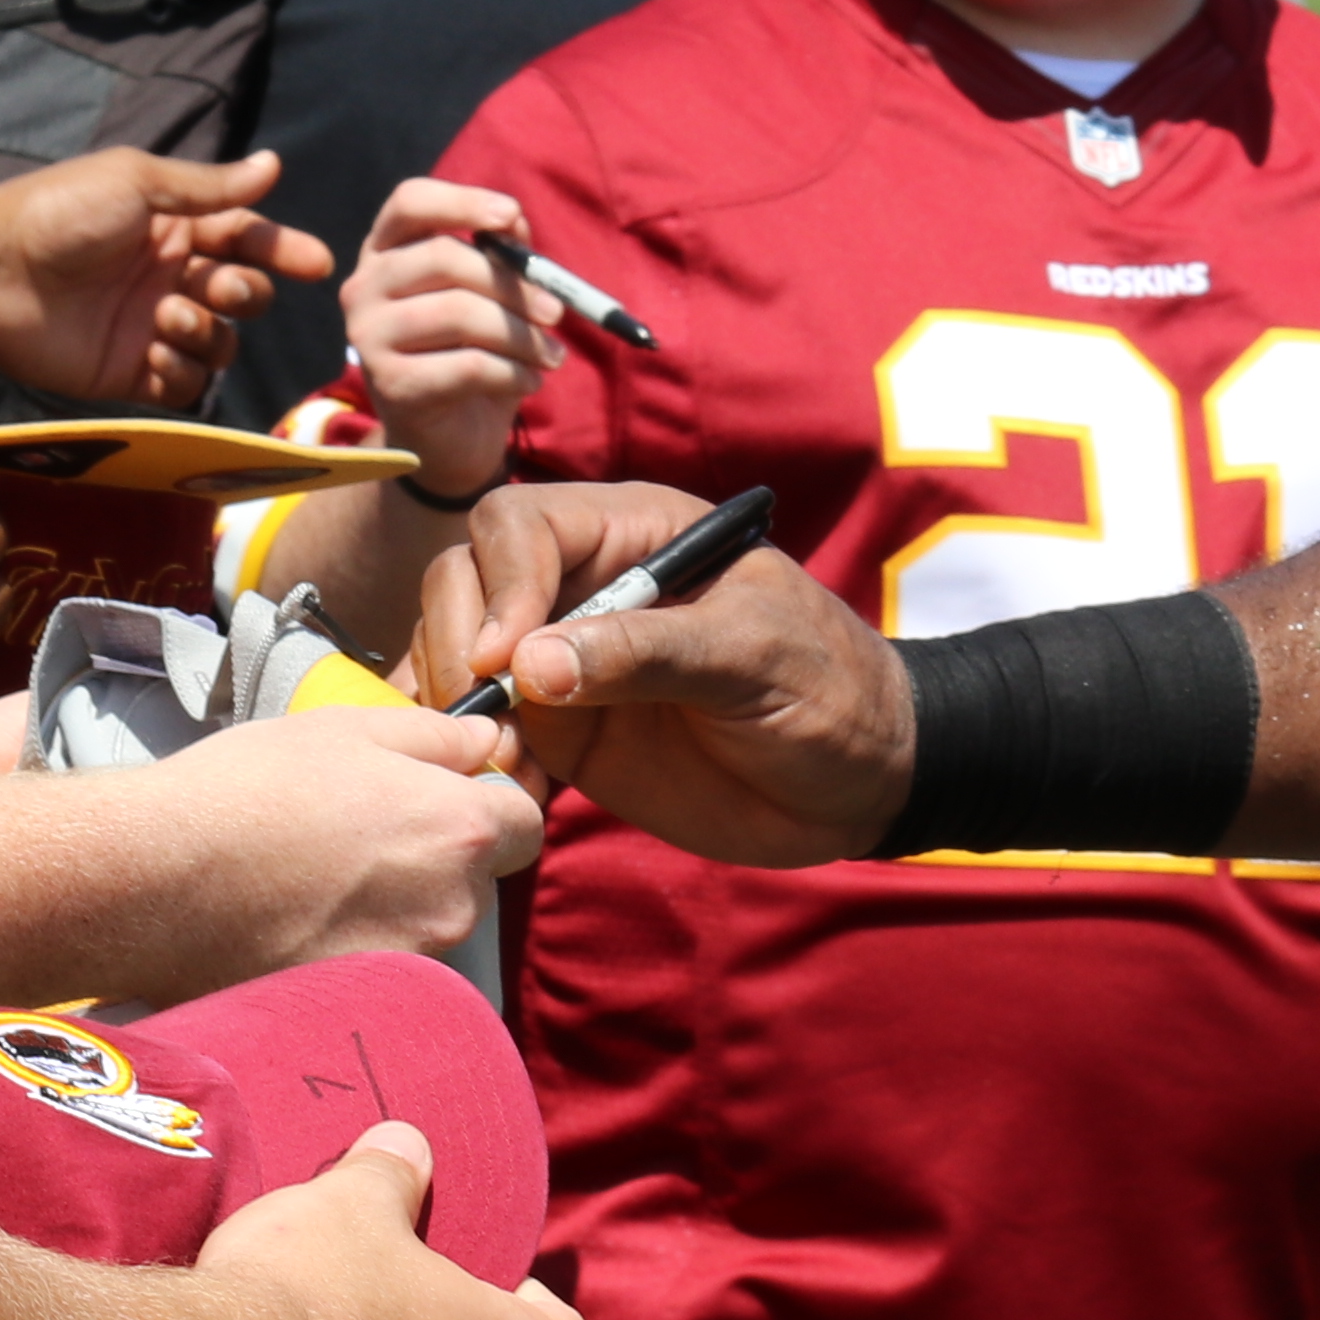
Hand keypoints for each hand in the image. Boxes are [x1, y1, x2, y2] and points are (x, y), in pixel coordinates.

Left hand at [0, 149, 325, 407]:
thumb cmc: (61, 213)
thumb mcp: (138, 182)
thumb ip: (209, 187)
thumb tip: (273, 166)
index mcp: (176, 228)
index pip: (246, 240)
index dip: (282, 250)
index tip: (313, 263)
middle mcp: (171, 279)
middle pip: (243, 297)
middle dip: (243, 294)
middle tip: (211, 288)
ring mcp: (151, 329)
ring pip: (220, 345)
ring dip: (207, 334)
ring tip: (166, 320)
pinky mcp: (129, 374)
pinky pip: (185, 385)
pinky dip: (182, 372)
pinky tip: (153, 353)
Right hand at [134, 702, 548, 986]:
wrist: (156, 880)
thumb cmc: (248, 789)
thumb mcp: (347, 728)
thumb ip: (435, 736)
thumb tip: (486, 745)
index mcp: (459, 830)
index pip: (527, 823)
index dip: (487, 803)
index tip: (439, 794)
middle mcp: (452, 909)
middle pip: (475, 879)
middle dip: (435, 857)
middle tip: (358, 833)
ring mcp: (407, 967)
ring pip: (426, 927)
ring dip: (393, 905)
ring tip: (315, 878)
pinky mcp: (358, 1007)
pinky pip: (380, 970)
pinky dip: (352, 948)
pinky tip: (296, 921)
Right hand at [336, 175, 564, 506]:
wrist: (448, 437)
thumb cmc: (471, 352)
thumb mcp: (490, 298)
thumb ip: (501, 257)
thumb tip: (515, 225)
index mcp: (387, 250)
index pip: (409, 202)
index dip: (461, 200)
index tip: (512, 214)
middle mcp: (364, 286)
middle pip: (442, 258)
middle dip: (511, 284)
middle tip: (558, 311)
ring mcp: (369, 337)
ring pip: (458, 314)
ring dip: (521, 335)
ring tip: (553, 355)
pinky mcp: (390, 385)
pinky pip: (468, 366)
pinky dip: (513, 373)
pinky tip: (531, 382)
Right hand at [407, 480, 915, 867]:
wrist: (859, 782)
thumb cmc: (827, 689)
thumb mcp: (752, 656)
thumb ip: (647, 653)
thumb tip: (529, 666)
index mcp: (634, 533)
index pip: (521, 526)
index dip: (499, 582)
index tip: (506, 659)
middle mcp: (584, 585)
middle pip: (467, 581)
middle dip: (459, 644)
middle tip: (487, 720)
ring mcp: (566, 659)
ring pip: (462, 655)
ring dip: (459, 708)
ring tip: (503, 768)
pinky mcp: (565, 732)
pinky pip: (490, 732)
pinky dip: (478, 760)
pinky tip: (514, 792)